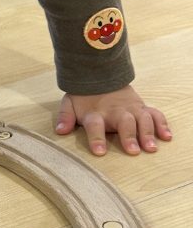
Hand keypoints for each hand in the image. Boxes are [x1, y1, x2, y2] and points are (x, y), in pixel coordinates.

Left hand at [56, 85, 171, 155]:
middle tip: (133, 151)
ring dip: (147, 133)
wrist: (101, 74)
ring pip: (142, 119)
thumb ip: (65, 117)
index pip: (95, 126)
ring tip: (151, 148)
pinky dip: (162, 125)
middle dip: (128, 136)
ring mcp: (131, 109)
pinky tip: (166, 137)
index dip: (96, 139)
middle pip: (124, 123)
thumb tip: (60, 131)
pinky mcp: (142, 107)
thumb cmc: (85, 96)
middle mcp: (115, 111)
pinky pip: (155, 115)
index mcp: (95, 113)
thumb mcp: (70, 103)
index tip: (100, 153)